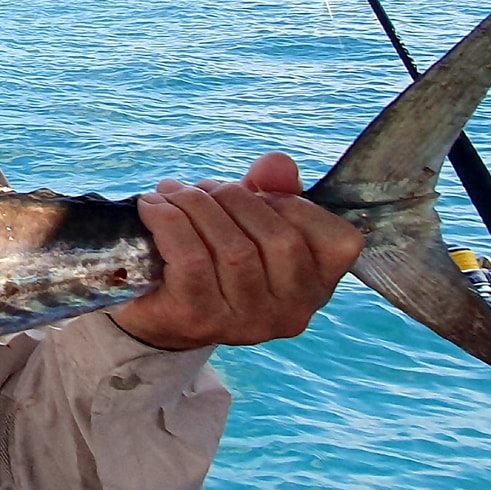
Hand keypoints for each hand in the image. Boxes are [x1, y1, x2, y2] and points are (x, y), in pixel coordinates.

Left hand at [112, 152, 364, 350]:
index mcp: (315, 287)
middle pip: (281, 241)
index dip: (295, 205)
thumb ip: (272, 190)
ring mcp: (246, 324)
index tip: (254, 192)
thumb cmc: (210, 254)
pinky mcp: (198, 321)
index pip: (338, 242)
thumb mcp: (247, 218)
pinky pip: (192, 261)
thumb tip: (277, 165)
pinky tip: (152, 208)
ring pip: (235, 251)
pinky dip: (169, 223)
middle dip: (235, 199)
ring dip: (197, 207)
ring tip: (170, 194)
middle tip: (199, 189)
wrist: (152, 306)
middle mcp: (290, 313)